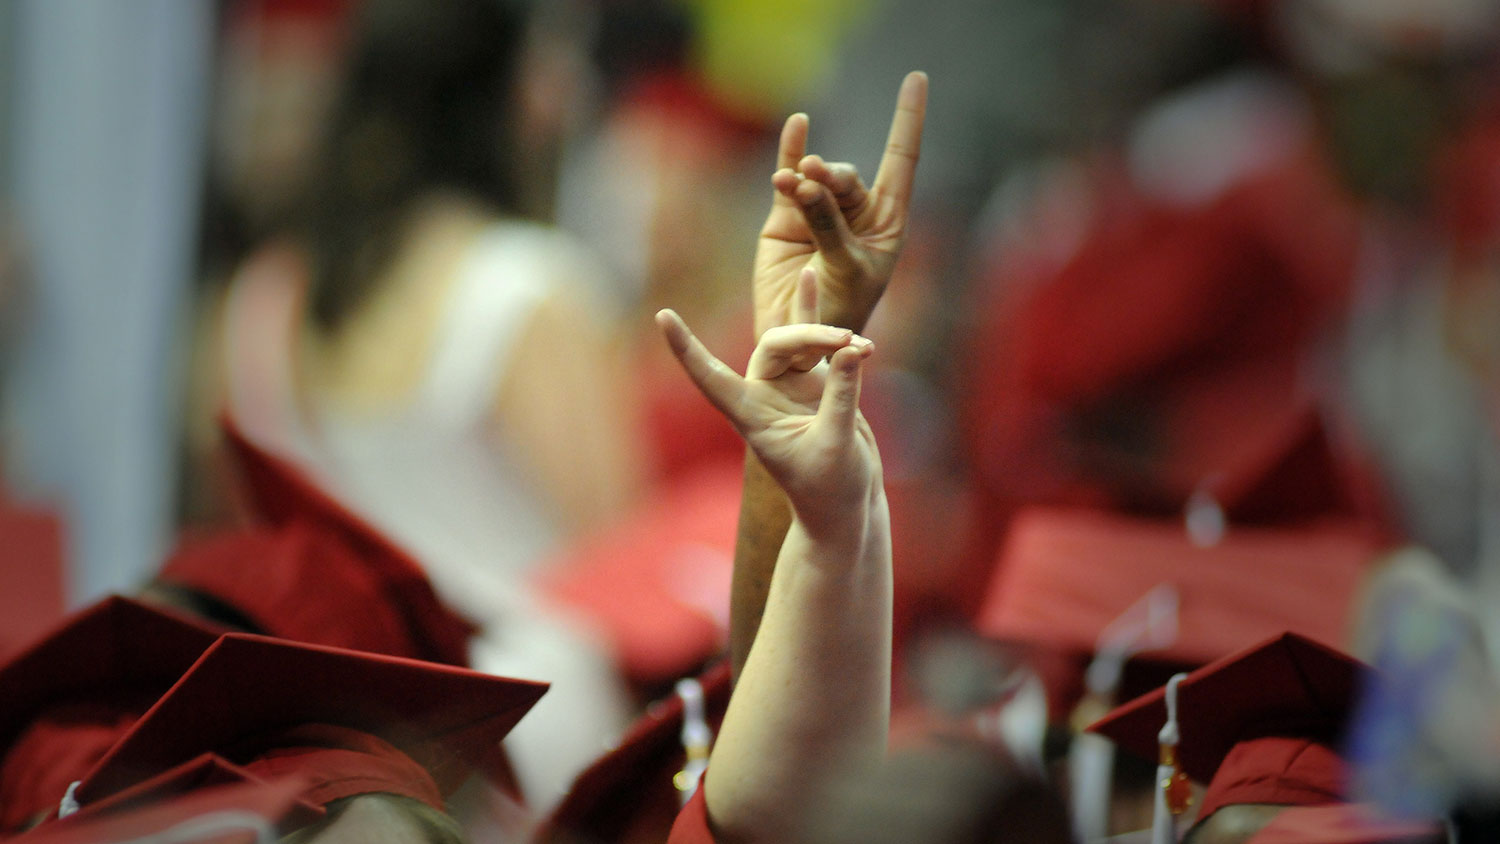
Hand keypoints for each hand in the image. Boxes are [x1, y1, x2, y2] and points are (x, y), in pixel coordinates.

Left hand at [659, 270, 879, 537]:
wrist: (848, 507)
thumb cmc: (831, 490)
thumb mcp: (836, 444)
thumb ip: (841, 396)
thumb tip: (849, 348)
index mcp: (750, 415)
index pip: (709, 377)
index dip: (686, 349)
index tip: (663, 317)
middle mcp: (763, 395)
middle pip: (774, 345)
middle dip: (809, 337)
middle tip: (849, 344)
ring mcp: (791, 386)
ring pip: (798, 340)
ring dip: (827, 334)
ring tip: (863, 345)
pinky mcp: (817, 383)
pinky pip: (814, 341)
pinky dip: (815, 312)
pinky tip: (811, 275)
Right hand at [752, 70, 927, 338]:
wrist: (800, 341)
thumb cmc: (840, 312)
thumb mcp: (845, 268)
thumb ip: (828, 224)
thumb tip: (806, 180)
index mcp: (888, 222)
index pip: (902, 160)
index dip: (908, 120)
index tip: (917, 79)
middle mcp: (856, 212)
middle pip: (848, 176)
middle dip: (832, 174)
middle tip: (814, 177)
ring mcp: (819, 213)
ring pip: (816, 179)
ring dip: (806, 176)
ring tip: (794, 183)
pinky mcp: (785, 220)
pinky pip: (789, 178)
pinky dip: (790, 151)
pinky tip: (797, 123)